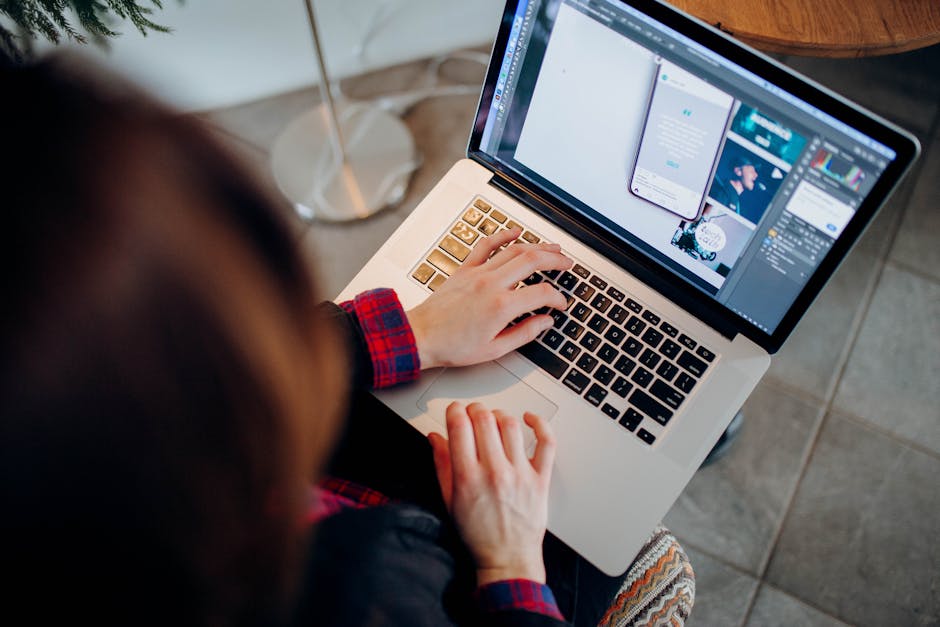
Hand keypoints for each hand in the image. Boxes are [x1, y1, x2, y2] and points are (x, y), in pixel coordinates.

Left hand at [407, 227, 571, 369]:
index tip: (559, 304)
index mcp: (501, 307)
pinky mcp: (465, 269)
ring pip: (514, 250)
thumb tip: (545, 322)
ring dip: (537, 246)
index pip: (542, 293)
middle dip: (555, 260)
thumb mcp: (494, 350)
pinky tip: (515, 232)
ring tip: (553, 248)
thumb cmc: (452, 346)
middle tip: (567, 263)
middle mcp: (491, 284)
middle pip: (532, 261)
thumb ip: (525, 333)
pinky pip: (486, 245)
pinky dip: (502, 235)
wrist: (420, 336)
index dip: (557, 298)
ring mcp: (477, 273)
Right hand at [428, 401, 555, 585]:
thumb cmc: (478, 535)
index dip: (455, 410)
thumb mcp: (449, 501)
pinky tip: (529, 418)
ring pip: (511, 425)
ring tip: (494, 419)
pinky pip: (546, 442)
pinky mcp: (540, 478)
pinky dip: (540, 424)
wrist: (507, 559)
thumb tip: (435, 438)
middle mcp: (495, 472)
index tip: (454, 410)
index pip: (460, 427)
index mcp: (468, 477)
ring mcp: (520, 474)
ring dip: (499, 414)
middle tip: (472, 412)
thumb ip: (442, 465)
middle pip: (484, 419)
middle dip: (475, 409)